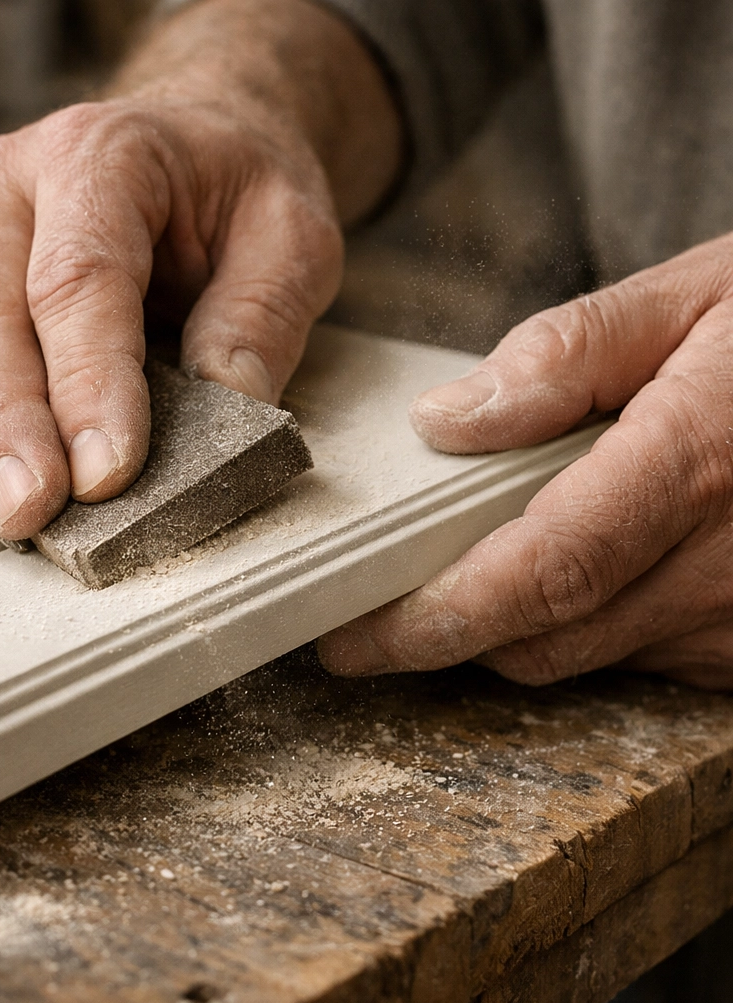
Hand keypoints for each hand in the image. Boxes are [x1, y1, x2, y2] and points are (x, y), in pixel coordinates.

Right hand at [0, 0, 398, 540]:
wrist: (183, 147)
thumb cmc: (227, 194)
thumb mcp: (290, 236)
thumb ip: (260, 317)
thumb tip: (226, 410)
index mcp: (99, 158)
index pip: (81, 281)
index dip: (89, 385)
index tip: (106, 473)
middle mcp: (1, 187)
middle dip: (1, 425)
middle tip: (25, 510)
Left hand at [318, 232, 732, 688]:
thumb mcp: (685, 299)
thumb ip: (562, 358)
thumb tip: (444, 423)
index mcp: (696, 467)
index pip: (539, 575)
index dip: (433, 619)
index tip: (352, 636)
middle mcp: (727, 565)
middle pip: (547, 639)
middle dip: (447, 636)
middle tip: (376, 609)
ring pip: (587, 656)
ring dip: (516, 625)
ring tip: (473, 563)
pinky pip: (640, 659)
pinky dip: (584, 623)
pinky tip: (576, 569)